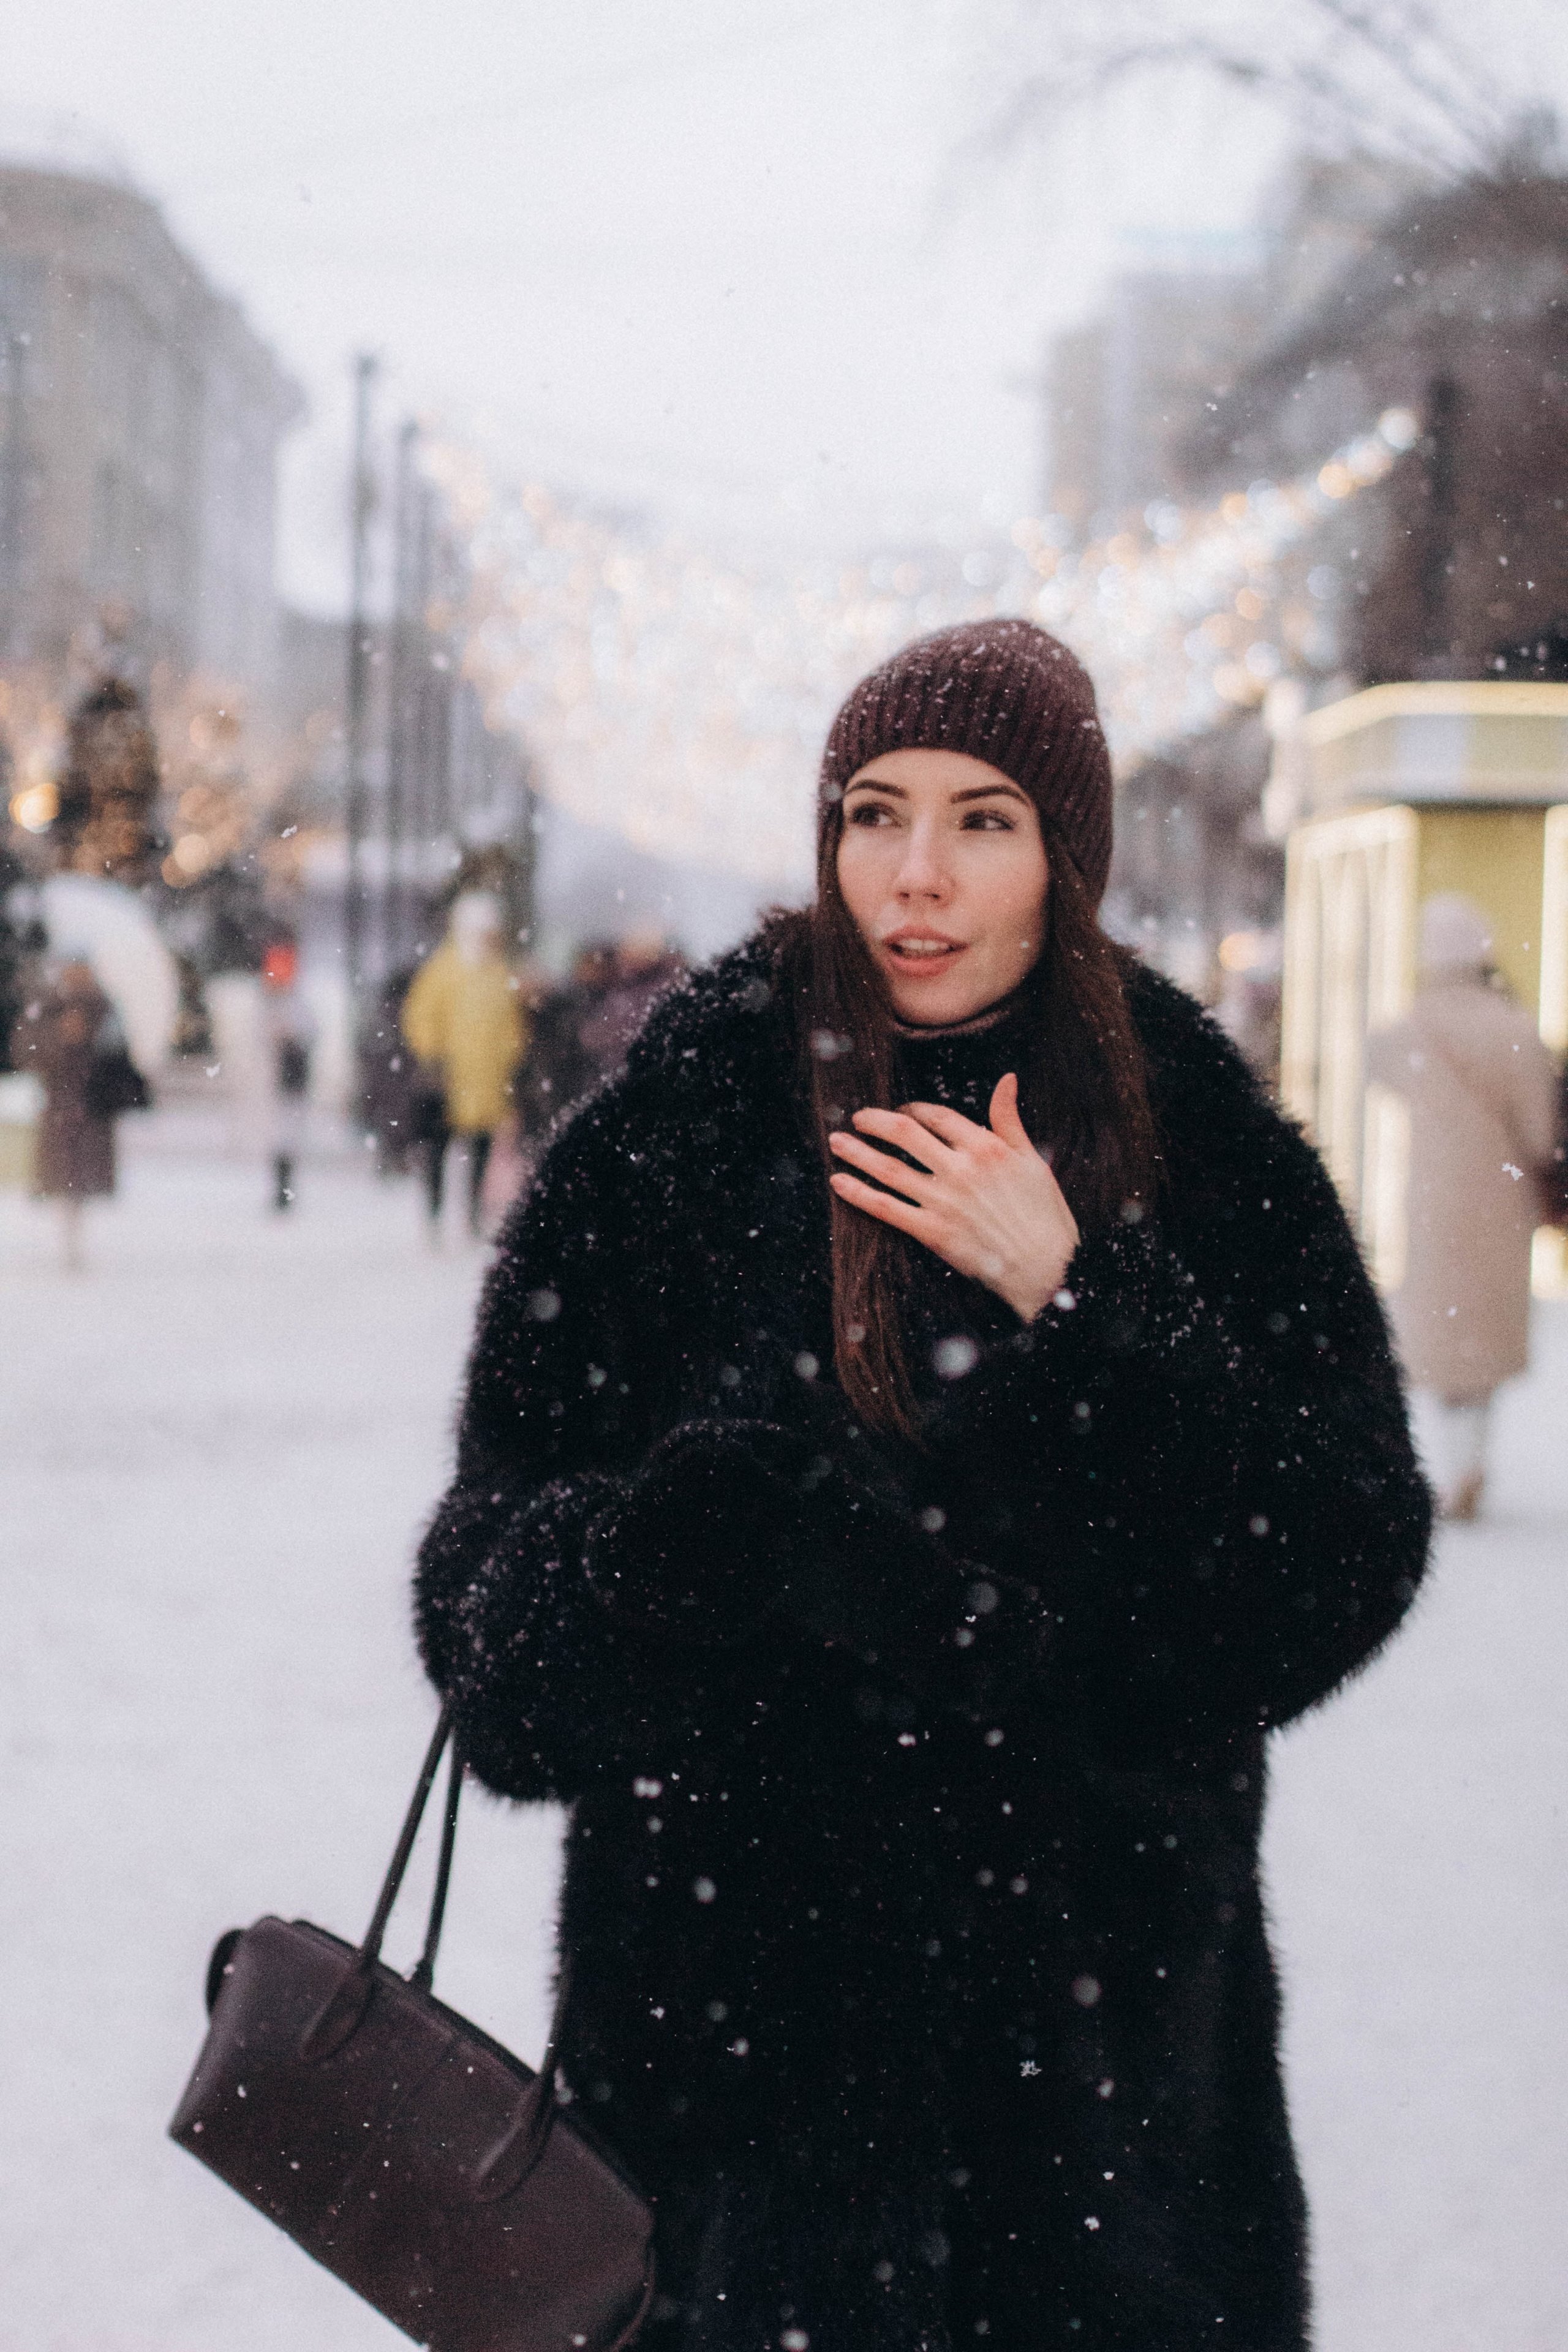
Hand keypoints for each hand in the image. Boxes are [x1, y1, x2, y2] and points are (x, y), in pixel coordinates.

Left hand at [828, 1073, 1078, 1322]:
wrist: (1046, 1267)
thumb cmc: (1044, 1215)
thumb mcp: (1032, 1160)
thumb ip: (1010, 1119)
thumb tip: (1007, 1079)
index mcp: (985, 1147)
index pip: (937, 1116)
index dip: (913, 1109)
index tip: (901, 1112)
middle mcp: (960, 1168)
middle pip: (905, 1133)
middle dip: (875, 1122)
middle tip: (857, 1118)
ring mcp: (943, 1200)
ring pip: (888, 1168)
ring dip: (857, 1152)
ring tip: (836, 1142)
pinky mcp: (932, 1231)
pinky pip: (886, 1208)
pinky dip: (859, 1193)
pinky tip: (839, 1182)